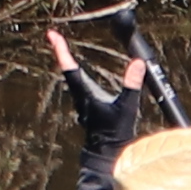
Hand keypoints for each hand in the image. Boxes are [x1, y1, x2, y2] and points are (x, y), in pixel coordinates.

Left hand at [44, 26, 167, 139]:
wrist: (108, 154)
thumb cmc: (115, 133)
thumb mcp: (127, 107)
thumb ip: (132, 84)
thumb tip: (138, 62)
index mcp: (85, 93)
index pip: (70, 68)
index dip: (61, 50)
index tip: (52, 35)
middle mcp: (80, 96)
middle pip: (67, 69)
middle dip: (61, 51)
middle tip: (54, 36)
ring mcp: (82, 102)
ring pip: (71, 78)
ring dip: (67, 62)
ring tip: (62, 48)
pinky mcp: (87, 106)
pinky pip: (77, 85)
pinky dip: (75, 72)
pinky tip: (78, 71)